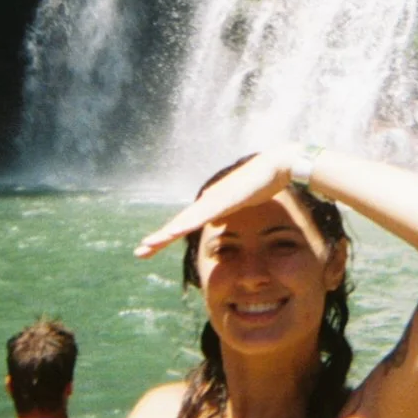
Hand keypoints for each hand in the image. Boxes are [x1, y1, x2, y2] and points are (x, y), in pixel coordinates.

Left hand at [134, 146, 300, 258]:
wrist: (277, 165)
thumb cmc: (262, 182)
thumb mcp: (241, 203)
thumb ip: (227, 211)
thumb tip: (215, 220)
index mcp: (211, 204)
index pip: (186, 223)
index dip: (169, 236)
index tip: (152, 248)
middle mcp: (208, 200)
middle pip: (180, 223)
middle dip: (160, 239)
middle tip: (140, 252)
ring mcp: (215, 199)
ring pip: (186, 221)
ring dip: (167, 234)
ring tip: (149, 245)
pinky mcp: (225, 200)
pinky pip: (203, 216)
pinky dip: (187, 224)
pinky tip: (174, 232)